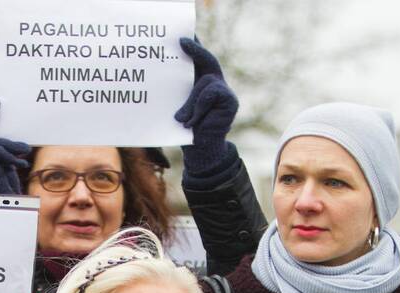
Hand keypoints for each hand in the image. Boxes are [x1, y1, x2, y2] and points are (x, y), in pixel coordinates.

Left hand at [175, 37, 237, 174]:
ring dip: (191, 101)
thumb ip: (180, 92)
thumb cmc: (186, 129)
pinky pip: (211, 94)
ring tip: (181, 119)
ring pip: (206, 82)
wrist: (200, 150)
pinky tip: (192, 122)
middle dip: (196, 51)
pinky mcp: (230, 101)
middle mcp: (215, 84)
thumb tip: (168, 75)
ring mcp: (224, 91)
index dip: (194, 46)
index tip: (182, 35)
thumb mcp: (179, 106)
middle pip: (207, 62)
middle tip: (182, 42)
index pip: (200, 60)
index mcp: (201, 83)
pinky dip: (199, 107)